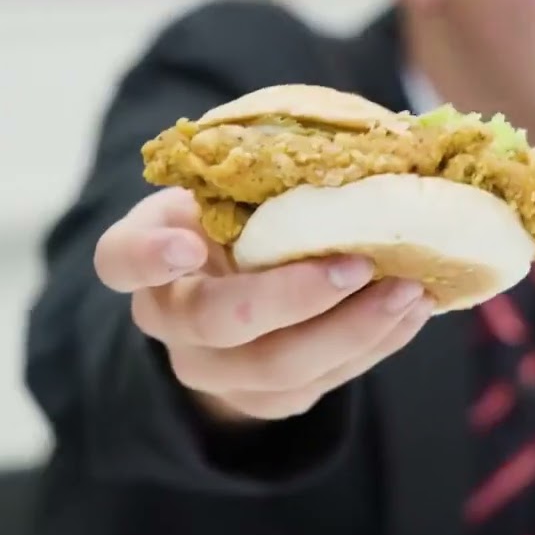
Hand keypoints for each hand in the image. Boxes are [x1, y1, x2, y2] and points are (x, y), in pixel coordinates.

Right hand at [94, 187, 433, 422]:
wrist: (241, 289)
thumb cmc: (240, 217)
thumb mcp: (235, 183)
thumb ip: (262, 166)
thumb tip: (368, 134)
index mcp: (146, 256)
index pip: (122, 259)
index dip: (149, 256)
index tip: (189, 243)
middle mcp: (170, 320)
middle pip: (218, 322)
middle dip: (293, 297)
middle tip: (357, 264)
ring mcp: (215, 370)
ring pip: (278, 368)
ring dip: (352, 330)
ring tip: (408, 290)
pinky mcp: (266, 401)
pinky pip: (320, 385)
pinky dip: (373, 347)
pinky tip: (412, 311)